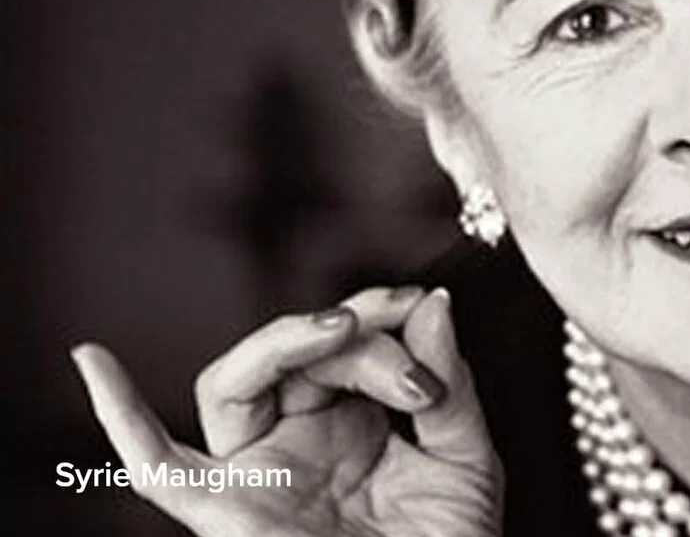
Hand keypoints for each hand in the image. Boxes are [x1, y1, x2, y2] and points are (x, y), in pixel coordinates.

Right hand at [71, 286, 502, 536]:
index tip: (424, 314)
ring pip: (227, 386)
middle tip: (402, 354)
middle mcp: (299, 444)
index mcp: (353, 425)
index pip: (345, 344)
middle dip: (352, 334)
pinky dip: (120, 415)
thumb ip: (449, 385)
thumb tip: (434, 303)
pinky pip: (157, 466)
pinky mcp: (227, 515)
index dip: (384, 317)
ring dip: (281, 340)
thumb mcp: (464, 461)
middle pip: (292, 355)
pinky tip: (96, 361)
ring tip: (340, 329)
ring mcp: (261, 476)